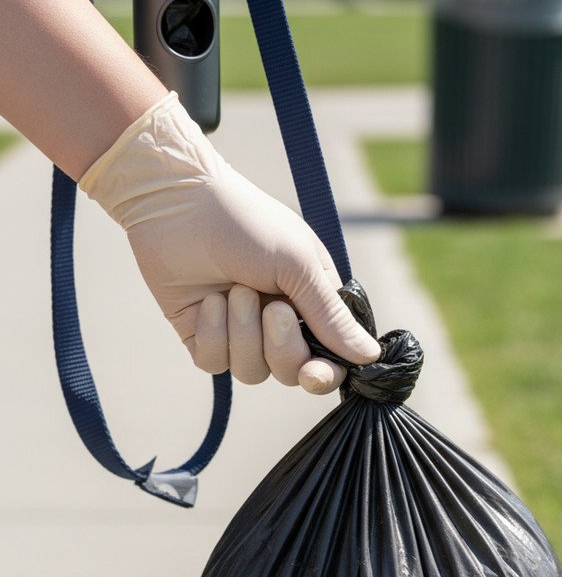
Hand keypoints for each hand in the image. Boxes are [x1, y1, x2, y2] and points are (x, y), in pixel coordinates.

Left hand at [79, 93, 379, 390]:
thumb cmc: (246, 222)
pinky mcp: (203, 336)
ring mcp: (239, 331)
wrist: (176, 203)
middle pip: (291, 373)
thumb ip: (331, 316)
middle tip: (272, 308)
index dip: (324, 373)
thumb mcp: (298, 265)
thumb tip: (371, 356)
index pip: (329, 359)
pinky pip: (215, 364)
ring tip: (234, 289)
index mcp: (312, 305)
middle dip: (281, 346)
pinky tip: (207, 299)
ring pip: (253, 372)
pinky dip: (213, 332)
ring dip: (243, 332)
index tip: (314, 373)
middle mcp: (278, 324)